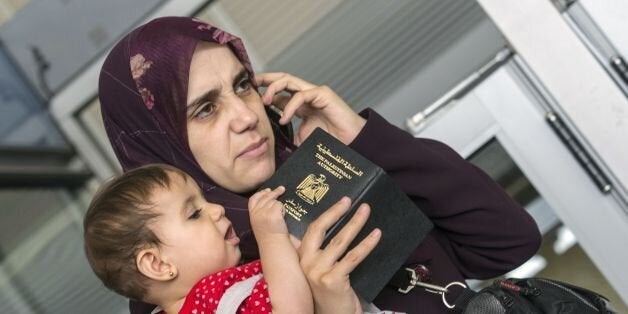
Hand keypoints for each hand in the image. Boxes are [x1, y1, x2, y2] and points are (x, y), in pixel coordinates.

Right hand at [248, 186, 287, 238]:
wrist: (274, 245)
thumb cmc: (270, 237)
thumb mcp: (260, 224)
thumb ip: (261, 213)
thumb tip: (269, 200)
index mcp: (252, 215)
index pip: (253, 199)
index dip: (260, 193)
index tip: (267, 190)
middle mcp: (257, 213)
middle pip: (265, 197)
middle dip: (274, 192)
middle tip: (282, 189)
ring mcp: (264, 212)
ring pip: (274, 201)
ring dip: (279, 205)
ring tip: (282, 214)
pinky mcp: (273, 213)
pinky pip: (280, 204)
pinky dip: (283, 209)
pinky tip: (283, 217)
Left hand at [256, 73, 365, 145]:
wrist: (352, 144)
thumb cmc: (331, 142)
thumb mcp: (302, 140)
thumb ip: (288, 135)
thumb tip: (270, 143)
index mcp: (300, 104)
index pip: (279, 91)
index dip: (263, 90)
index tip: (247, 94)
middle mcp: (306, 95)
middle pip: (281, 79)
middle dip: (264, 80)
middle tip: (249, 85)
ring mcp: (315, 93)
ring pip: (288, 80)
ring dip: (273, 88)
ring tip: (264, 101)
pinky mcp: (323, 95)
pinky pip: (301, 95)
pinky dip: (289, 106)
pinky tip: (284, 118)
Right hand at [298, 197, 380, 313]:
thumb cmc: (329, 293)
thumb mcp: (319, 270)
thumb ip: (321, 252)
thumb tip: (339, 227)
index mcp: (301, 257)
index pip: (313, 229)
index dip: (328, 213)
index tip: (342, 201)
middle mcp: (306, 263)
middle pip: (320, 230)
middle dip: (336, 212)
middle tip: (351, 201)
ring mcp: (318, 271)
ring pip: (339, 241)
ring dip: (355, 223)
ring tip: (366, 211)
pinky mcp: (333, 280)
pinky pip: (353, 257)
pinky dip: (366, 244)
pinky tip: (376, 235)